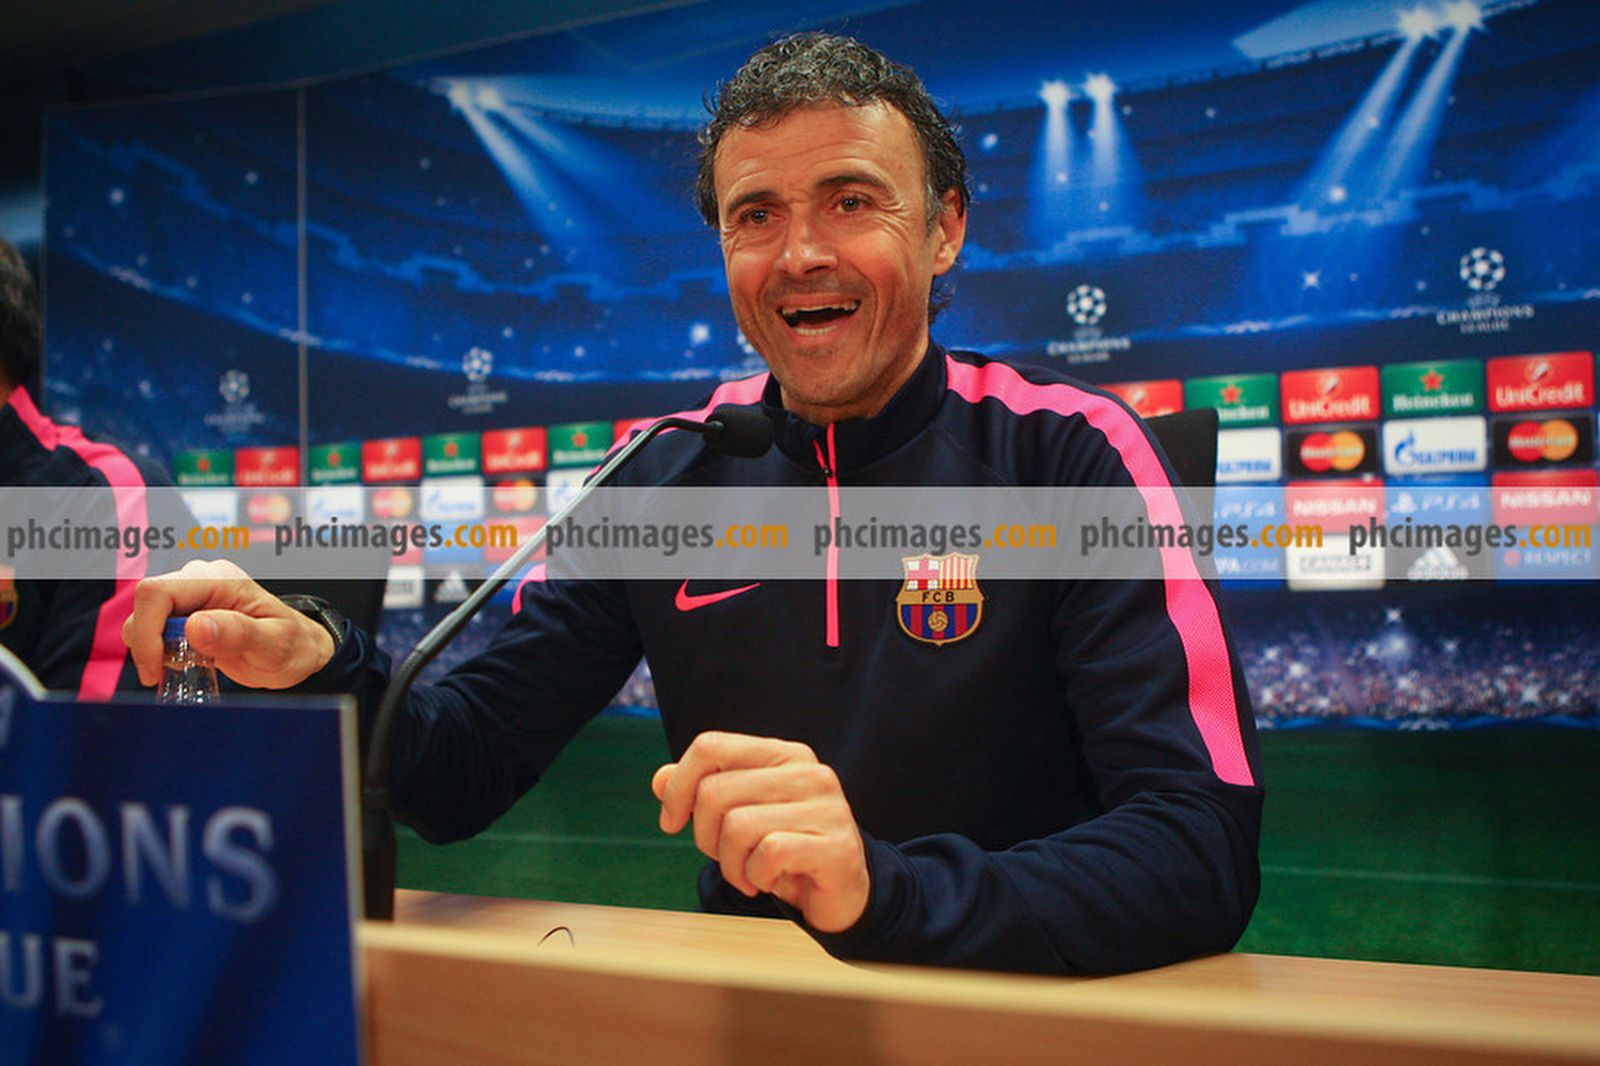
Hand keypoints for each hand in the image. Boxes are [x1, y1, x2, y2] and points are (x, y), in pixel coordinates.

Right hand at [122, 559, 336, 688]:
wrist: (297, 652)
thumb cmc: (293, 646)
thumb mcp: (273, 644)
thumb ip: (237, 633)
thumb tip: (194, 626)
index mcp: (220, 578)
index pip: (157, 591)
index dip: (146, 629)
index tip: (155, 666)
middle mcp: (200, 580)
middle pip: (144, 604)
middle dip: (149, 642)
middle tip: (176, 669)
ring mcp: (191, 596)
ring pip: (143, 618)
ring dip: (154, 648)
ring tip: (192, 662)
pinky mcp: (185, 613)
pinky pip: (153, 629)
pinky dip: (160, 650)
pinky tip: (191, 659)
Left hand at [651, 731, 869, 933]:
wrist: (840, 892)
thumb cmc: (784, 849)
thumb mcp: (738, 817)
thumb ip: (701, 793)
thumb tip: (660, 780)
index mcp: (782, 754)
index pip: (711, 746)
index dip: (678, 787)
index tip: (671, 823)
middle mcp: (807, 771)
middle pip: (714, 793)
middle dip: (706, 837)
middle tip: (727, 858)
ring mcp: (826, 806)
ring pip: (737, 826)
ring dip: (731, 865)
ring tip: (749, 873)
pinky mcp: (835, 845)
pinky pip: (767, 854)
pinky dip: (756, 877)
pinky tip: (768, 882)